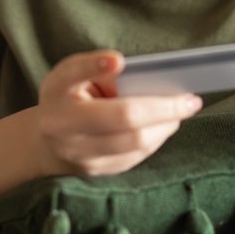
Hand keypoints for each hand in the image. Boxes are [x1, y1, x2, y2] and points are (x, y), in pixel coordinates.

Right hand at [35, 50, 203, 176]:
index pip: (72, 75)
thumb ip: (99, 70)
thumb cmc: (66, 100)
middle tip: (190, 99)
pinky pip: (137, 156)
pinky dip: (156, 138)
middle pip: (122, 117)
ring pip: (136, 142)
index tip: (118, 61)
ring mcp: (80, 155)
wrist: (44, 146)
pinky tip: (165, 126)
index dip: (94, 66)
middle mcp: (63, 127)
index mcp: (56, 92)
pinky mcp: (97, 172)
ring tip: (181, 111)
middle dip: (163, 107)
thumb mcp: (72, 77)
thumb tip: (146, 78)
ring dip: (166, 125)